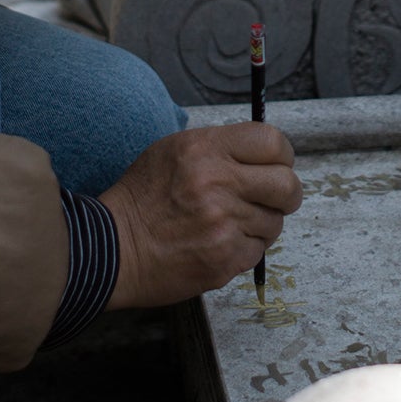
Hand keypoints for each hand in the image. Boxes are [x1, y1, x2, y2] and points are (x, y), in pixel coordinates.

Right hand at [97, 123, 301, 308]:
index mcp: (205, 149)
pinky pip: (258, 251)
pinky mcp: (224, 259)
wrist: (113, 248)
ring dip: (260, 224)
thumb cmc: (142, 198)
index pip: (273, 142)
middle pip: (287, 185)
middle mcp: (218, 183)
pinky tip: (218, 244)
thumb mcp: (173, 150)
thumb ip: (221, 147)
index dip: (282, 155)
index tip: (277, 165)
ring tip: (229, 223)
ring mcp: (223, 224)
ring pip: (275, 222)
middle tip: (273, 198)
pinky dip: (244, 249)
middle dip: (286, 193)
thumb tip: (266, 154)